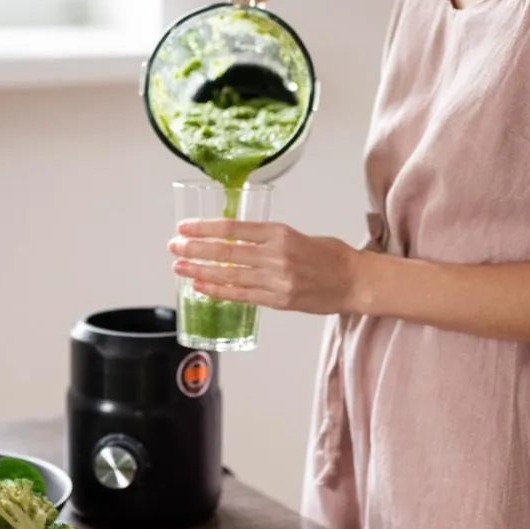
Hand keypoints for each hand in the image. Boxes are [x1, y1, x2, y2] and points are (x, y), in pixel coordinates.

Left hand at [169, 219, 362, 315]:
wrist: (356, 281)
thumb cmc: (331, 256)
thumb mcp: (298, 235)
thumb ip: (267, 239)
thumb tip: (235, 239)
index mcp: (280, 233)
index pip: (233, 228)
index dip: (204, 228)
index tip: (184, 227)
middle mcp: (276, 256)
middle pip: (226, 252)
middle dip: (195, 250)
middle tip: (173, 246)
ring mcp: (276, 281)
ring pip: (230, 276)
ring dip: (200, 272)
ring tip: (179, 268)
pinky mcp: (279, 301)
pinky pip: (242, 295)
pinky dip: (218, 291)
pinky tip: (201, 287)